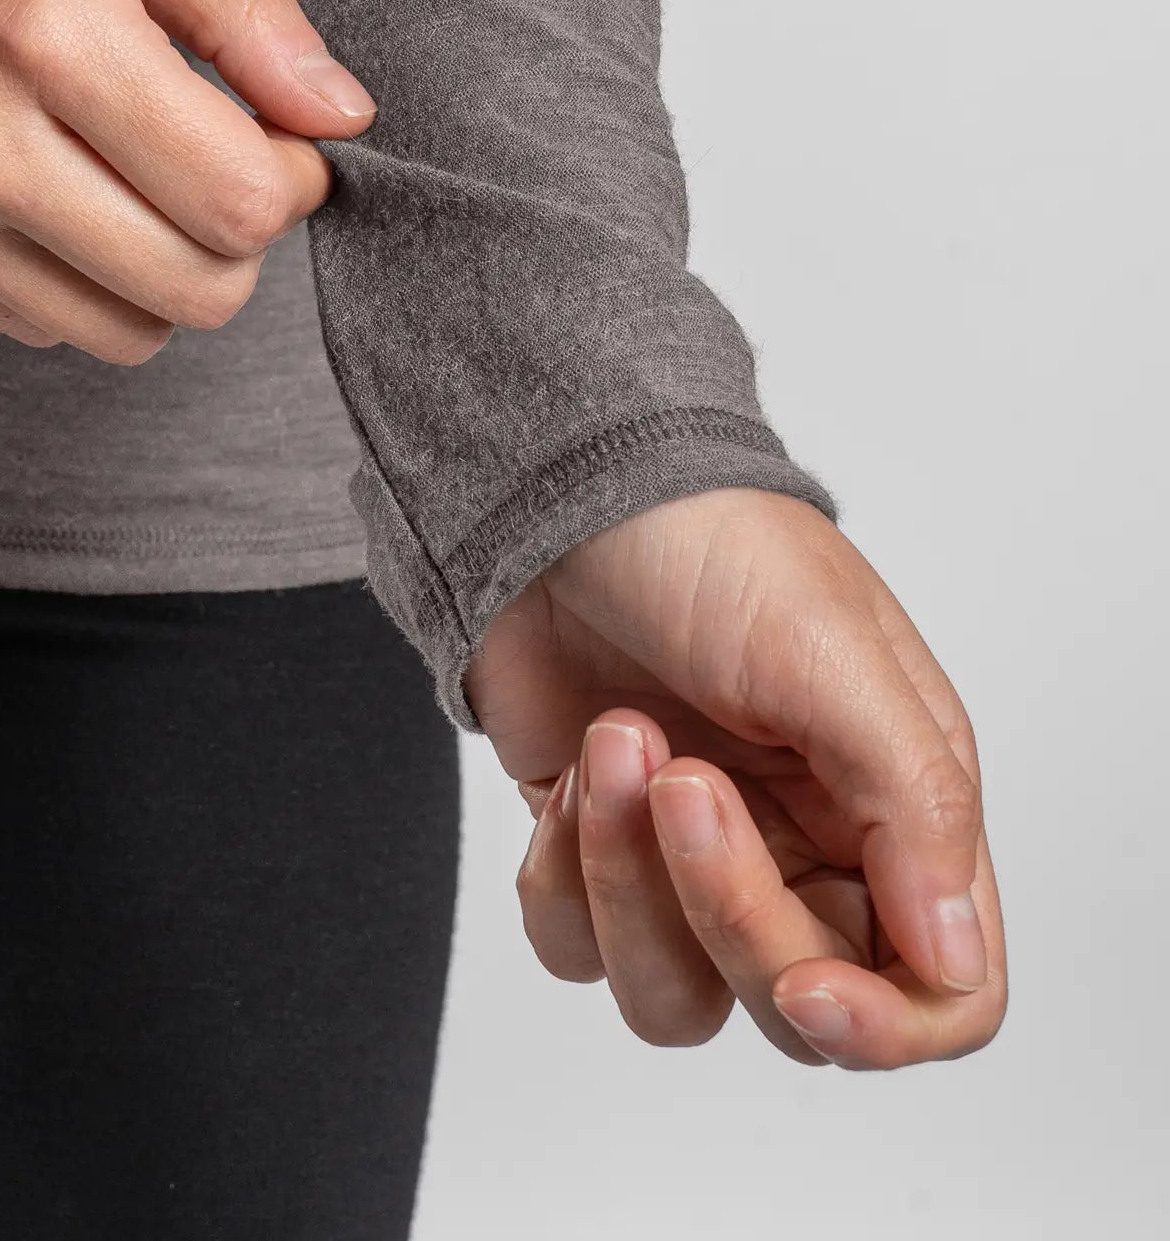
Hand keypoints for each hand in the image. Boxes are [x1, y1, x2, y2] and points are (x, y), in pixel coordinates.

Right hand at [0, 0, 378, 361]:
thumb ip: (250, 19)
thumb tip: (343, 117)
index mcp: (51, 35)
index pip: (236, 201)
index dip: (289, 182)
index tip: (275, 138)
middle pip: (191, 291)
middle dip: (237, 239)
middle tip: (215, 166)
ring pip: (121, 332)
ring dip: (159, 274)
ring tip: (132, 180)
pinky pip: (38, 323)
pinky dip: (74, 277)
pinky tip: (49, 188)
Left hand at [467, 487, 1005, 1067]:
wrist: (557, 488)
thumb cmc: (706, 542)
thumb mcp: (828, 651)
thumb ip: (911, 804)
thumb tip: (954, 958)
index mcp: (894, 810)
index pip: (941, 990)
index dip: (887, 1025)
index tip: (805, 983)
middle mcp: (802, 851)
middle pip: (792, 1003)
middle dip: (722, 907)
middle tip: (678, 776)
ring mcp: (690, 861)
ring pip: (675, 998)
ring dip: (626, 889)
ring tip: (614, 744)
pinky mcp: (594, 851)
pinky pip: (576, 949)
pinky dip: (561, 878)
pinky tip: (570, 769)